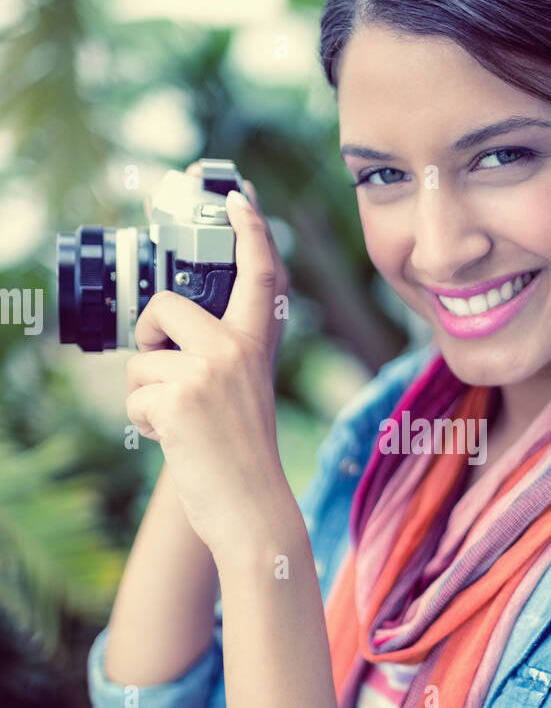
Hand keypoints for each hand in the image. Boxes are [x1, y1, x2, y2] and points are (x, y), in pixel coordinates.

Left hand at [125, 187, 293, 562]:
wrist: (253, 509)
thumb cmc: (242, 457)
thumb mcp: (243, 394)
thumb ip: (219, 357)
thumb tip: (160, 340)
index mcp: (255, 345)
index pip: (259, 276)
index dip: (250, 232)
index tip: (238, 199)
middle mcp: (235, 350)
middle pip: (164, 308)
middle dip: (148, 339)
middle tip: (166, 376)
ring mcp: (208, 371)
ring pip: (141, 363)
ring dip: (147, 398)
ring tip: (184, 426)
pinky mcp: (180, 398)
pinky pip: (134, 397)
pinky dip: (144, 424)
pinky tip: (177, 442)